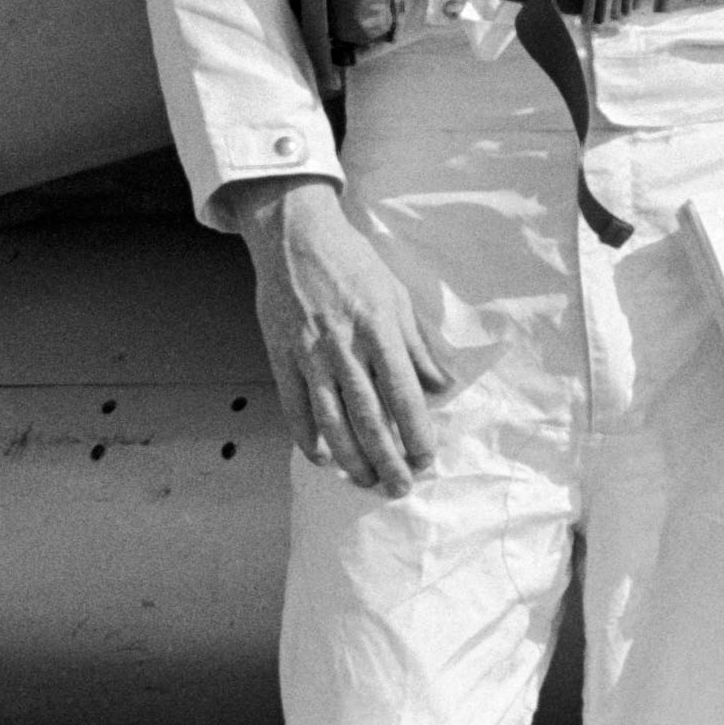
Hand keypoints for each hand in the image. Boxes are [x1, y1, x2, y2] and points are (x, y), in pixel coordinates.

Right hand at [229, 176, 451, 495]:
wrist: (295, 236)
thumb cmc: (354, 265)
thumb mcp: (397, 296)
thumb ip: (418, 346)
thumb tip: (441, 386)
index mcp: (380, 328)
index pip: (403, 392)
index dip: (416, 431)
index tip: (426, 458)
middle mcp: (345, 345)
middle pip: (369, 415)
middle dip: (387, 457)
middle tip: (400, 487)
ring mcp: (309, 353)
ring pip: (331, 419)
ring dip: (350, 457)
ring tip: (366, 481)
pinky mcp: (281, 355)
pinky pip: (295, 406)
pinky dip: (307, 436)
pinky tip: (322, 458)